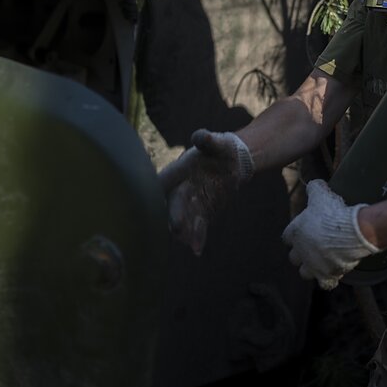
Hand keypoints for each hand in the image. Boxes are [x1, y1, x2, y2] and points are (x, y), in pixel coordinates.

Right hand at [158, 129, 253, 255]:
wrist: (234, 162)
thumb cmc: (222, 149)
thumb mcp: (218, 142)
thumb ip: (208, 140)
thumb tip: (200, 136)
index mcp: (179, 169)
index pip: (164, 180)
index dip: (158, 188)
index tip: (153, 199)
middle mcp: (180, 187)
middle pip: (174, 202)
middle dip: (175, 214)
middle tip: (175, 226)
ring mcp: (191, 202)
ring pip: (185, 218)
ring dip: (186, 230)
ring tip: (188, 243)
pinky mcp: (203, 212)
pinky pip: (198, 226)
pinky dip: (198, 237)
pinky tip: (197, 250)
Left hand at [281, 180, 380, 289]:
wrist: (350, 231)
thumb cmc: (333, 212)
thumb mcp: (321, 194)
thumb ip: (314, 188)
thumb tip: (314, 184)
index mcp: (294, 233)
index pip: (286, 238)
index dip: (295, 236)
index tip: (304, 232)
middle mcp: (300, 252)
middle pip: (294, 257)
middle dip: (301, 254)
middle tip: (314, 247)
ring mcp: (312, 266)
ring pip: (304, 273)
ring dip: (311, 268)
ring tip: (322, 262)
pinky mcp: (326, 275)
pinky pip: (325, 283)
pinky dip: (329, 280)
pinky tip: (335, 273)